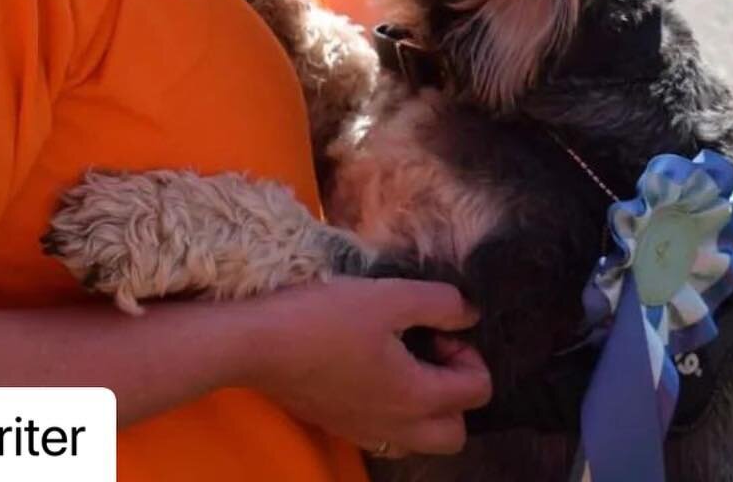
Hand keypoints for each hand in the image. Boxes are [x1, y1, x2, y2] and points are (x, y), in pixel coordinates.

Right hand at [244, 277, 490, 456]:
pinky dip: (392, 407)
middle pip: (454, 432)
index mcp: (416, 397)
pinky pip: (384, 430)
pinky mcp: (338, 425)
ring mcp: (365, 431)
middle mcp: (397, 426)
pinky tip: (366, 366)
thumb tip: (469, 313)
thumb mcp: (388, 296)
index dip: (468, 353)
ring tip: (400, 358)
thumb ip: (439, 303)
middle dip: (454, 392)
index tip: (436, 326)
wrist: (255, 342)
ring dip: (424, 405)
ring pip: (418, 437)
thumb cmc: (324, 315)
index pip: (477, 391)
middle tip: (429, 350)